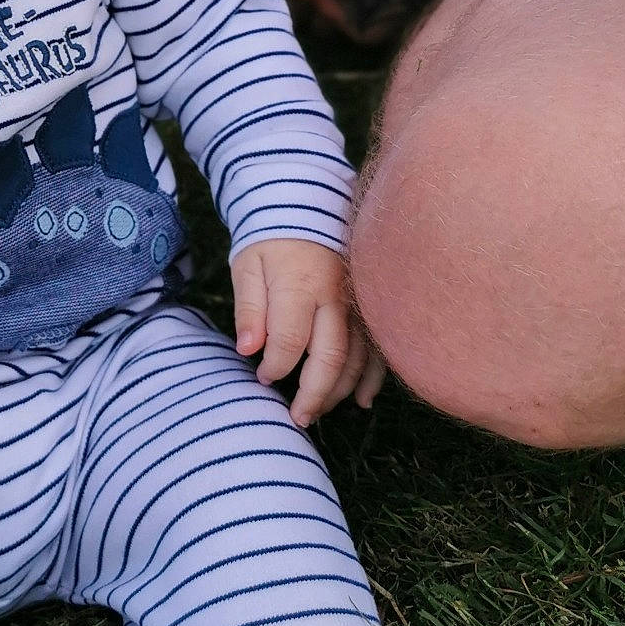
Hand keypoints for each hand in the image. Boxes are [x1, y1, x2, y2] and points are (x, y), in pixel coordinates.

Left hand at [231, 238, 383, 426]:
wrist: (308, 208)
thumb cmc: (272, 242)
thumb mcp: (248, 266)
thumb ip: (249, 308)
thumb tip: (247, 349)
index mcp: (300, 284)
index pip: (289, 340)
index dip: (275, 367)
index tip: (262, 377)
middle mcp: (335, 296)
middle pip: (331, 355)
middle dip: (314, 393)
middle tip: (298, 417)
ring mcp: (358, 302)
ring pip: (357, 357)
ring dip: (340, 391)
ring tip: (317, 412)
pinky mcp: (370, 306)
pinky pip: (377, 347)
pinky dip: (372, 377)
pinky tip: (361, 400)